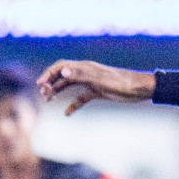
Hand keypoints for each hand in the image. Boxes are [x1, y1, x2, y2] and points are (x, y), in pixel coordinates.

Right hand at [37, 60, 153, 115]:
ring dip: (58, 92)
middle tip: (42, 95)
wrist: (138, 89)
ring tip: (48, 101)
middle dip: (50, 83)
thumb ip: (81, 75)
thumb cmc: (121, 82)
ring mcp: (91, 83)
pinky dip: (73, 104)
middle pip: (62, 76)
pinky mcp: (97, 92)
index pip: (61, 67)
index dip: (49, 74)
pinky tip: (66, 112)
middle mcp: (86, 73)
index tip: (40, 84)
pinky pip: (81, 98)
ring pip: (69, 86)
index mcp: (85, 67)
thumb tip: (62, 72)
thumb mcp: (100, 79)